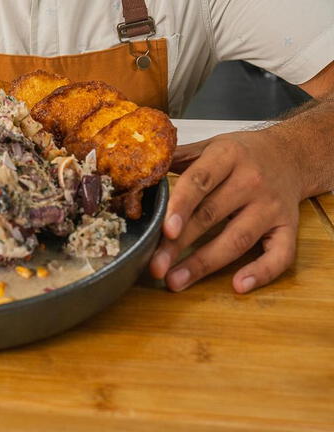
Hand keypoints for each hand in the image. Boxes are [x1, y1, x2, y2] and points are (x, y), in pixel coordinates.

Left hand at [149, 128, 301, 293]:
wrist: (290, 154)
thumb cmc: (242, 153)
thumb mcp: (211, 145)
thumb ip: (178, 157)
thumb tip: (141, 170)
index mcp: (227, 156)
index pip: (200, 180)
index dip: (181, 206)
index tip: (164, 230)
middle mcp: (251, 181)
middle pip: (212, 215)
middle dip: (181, 244)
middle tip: (156, 266)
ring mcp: (271, 207)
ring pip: (237, 239)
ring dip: (205, 264)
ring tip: (176, 281)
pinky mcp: (289, 228)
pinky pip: (280, 255)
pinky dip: (261, 273)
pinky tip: (238, 286)